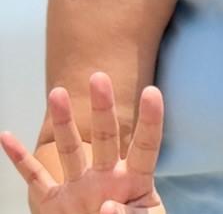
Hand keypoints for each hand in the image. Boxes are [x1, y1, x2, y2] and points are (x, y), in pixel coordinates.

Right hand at [1, 72, 165, 213]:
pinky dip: (19, 159)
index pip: (146, 145)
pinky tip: (7, 136)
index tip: (152, 91)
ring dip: (63, 122)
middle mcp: (107, 177)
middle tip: (99, 77)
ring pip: (70, 149)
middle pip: (106, 137)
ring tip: (57, 93)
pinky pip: (35, 178)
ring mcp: (79, 188)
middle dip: (103, 107)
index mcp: (137, 181)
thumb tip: (108, 204)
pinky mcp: (54, 203)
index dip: (150, 119)